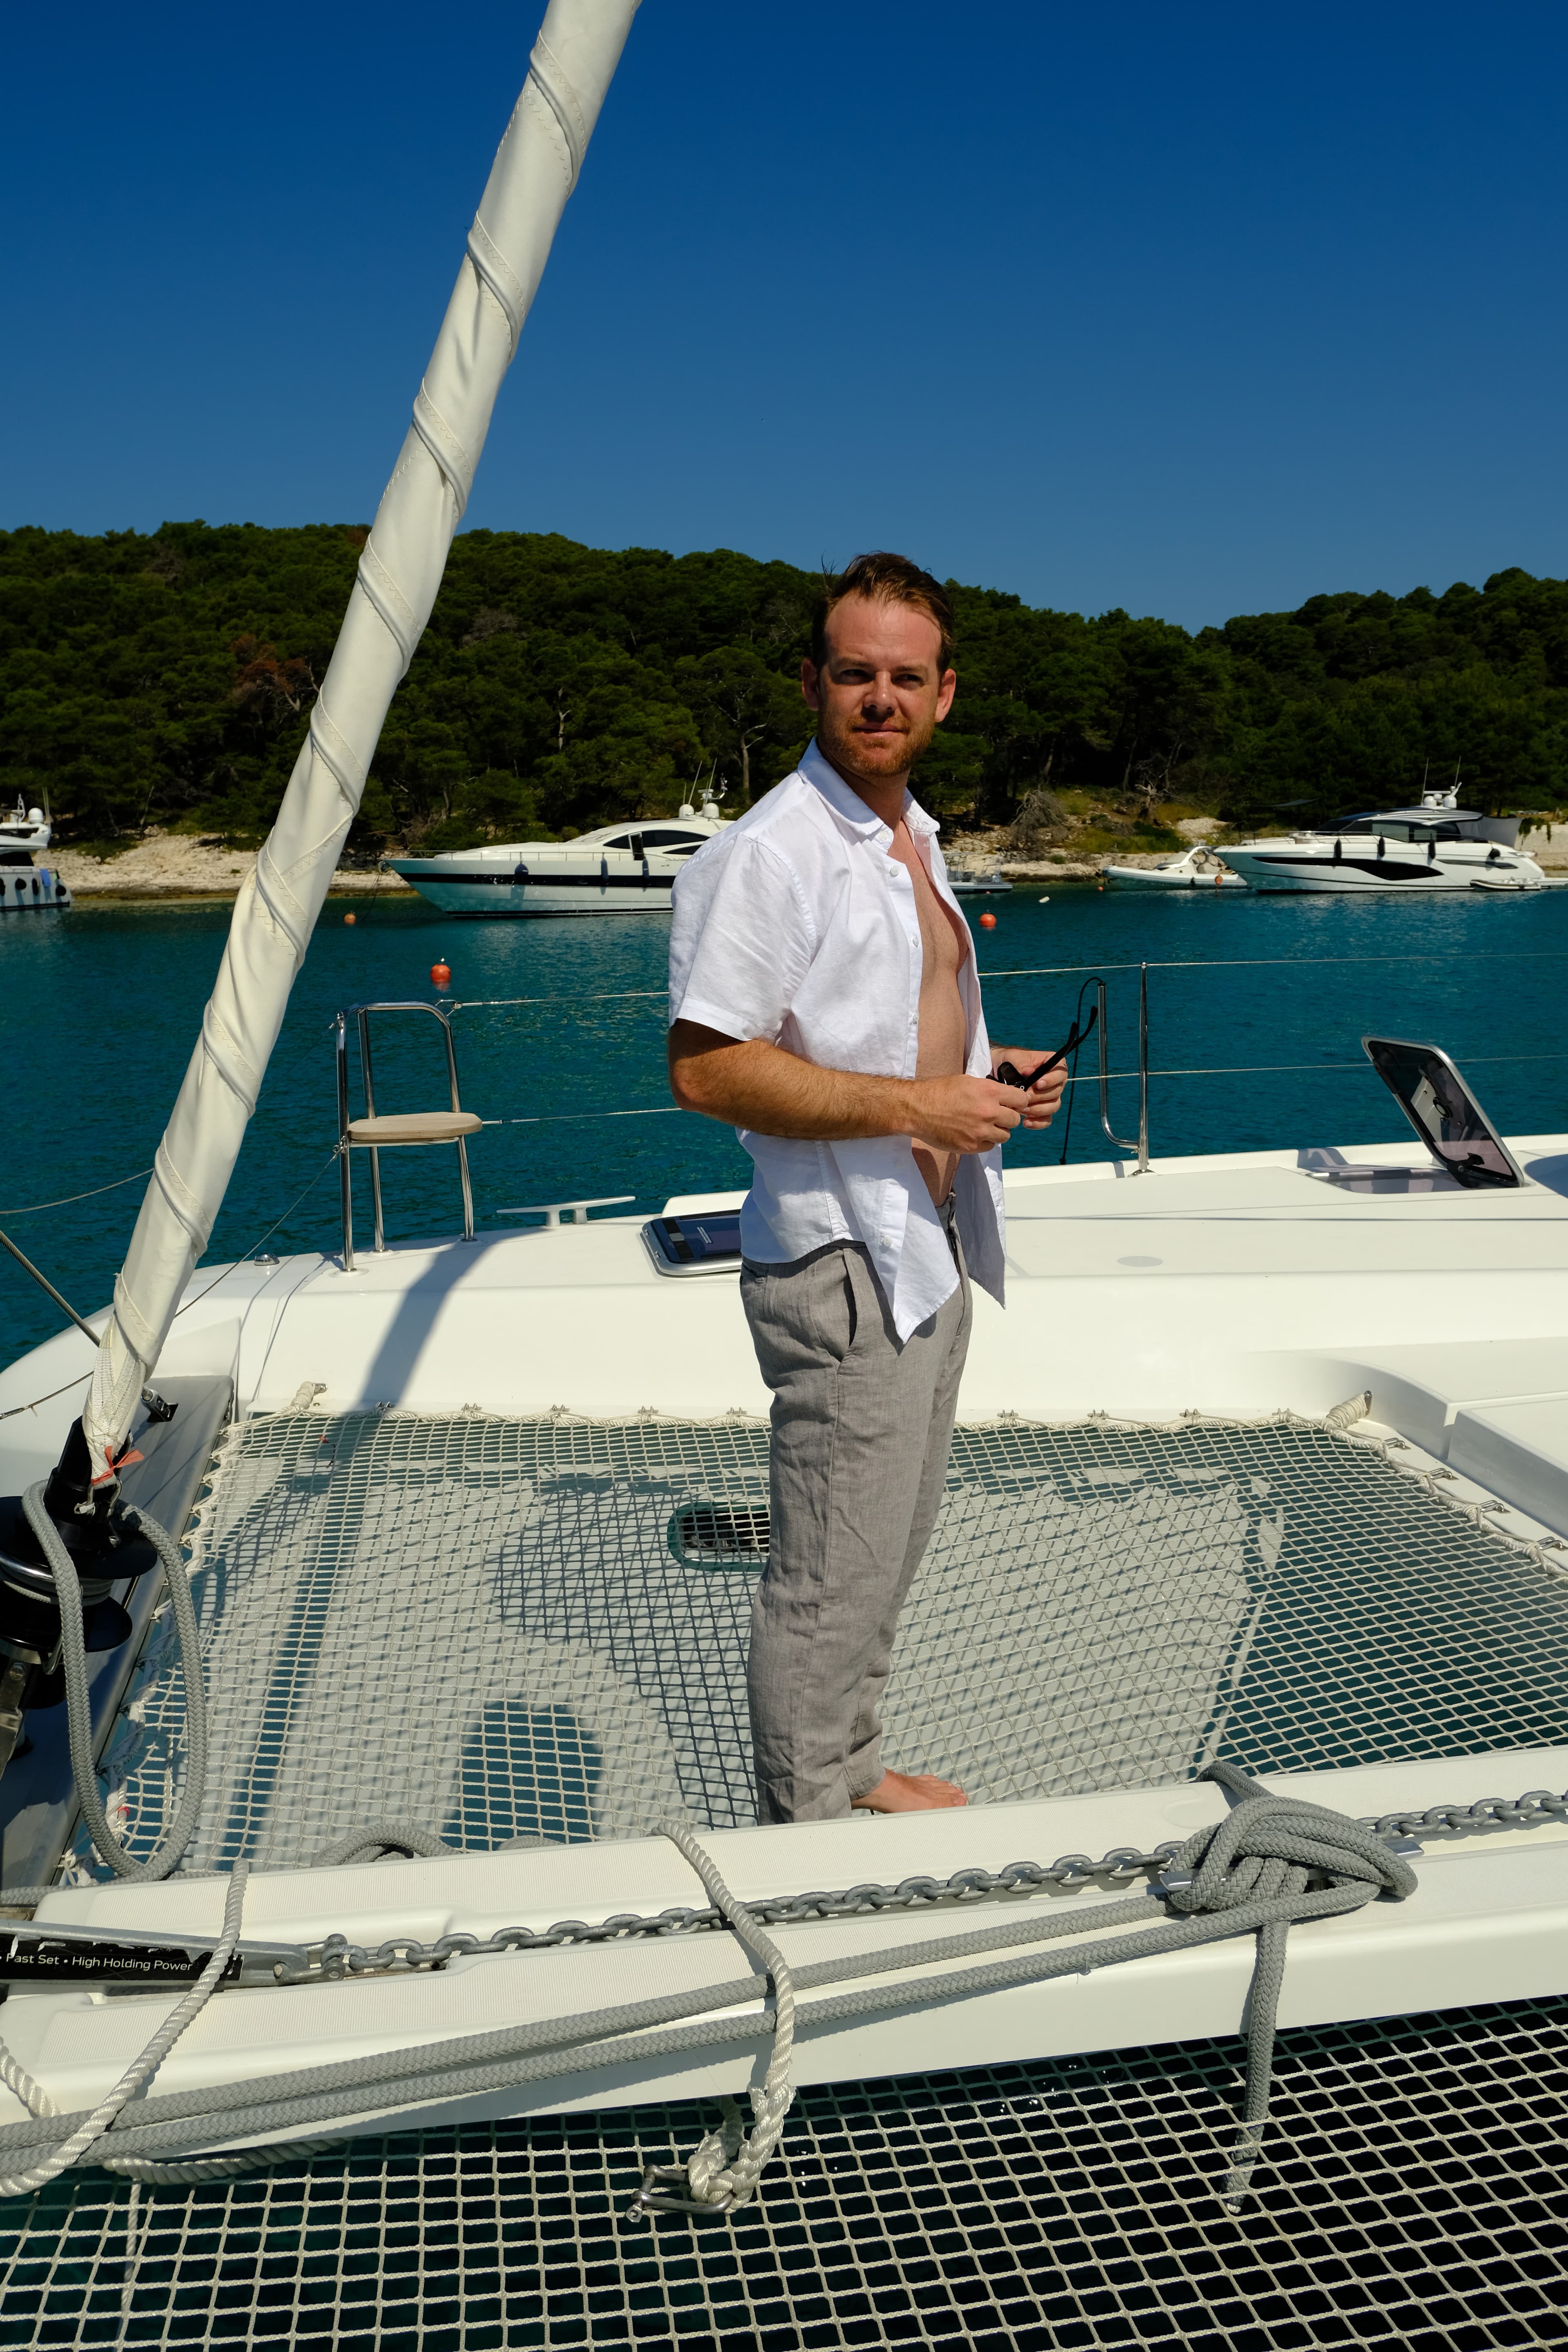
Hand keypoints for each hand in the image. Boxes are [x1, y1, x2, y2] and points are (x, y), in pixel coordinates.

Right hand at [905, 1072, 1025, 1152]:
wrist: (917, 1109)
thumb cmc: (940, 1091)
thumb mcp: (968, 1081)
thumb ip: (989, 1090)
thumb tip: (1006, 1098)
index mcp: (989, 1091)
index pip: (1021, 1099)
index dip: (1017, 1102)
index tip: (1012, 1103)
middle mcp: (988, 1112)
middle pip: (1015, 1120)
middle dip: (1007, 1117)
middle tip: (995, 1115)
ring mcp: (980, 1131)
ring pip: (1005, 1135)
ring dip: (998, 1131)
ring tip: (984, 1125)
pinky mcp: (971, 1146)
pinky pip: (990, 1146)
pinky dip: (985, 1141)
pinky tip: (974, 1133)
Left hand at [991, 1047, 1068, 1128]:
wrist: (997, 1074)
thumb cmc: (1008, 1062)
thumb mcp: (1012, 1057)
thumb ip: (1021, 1063)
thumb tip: (1029, 1072)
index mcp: (1052, 1065)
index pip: (1061, 1073)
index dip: (1052, 1080)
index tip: (1038, 1084)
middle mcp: (1054, 1082)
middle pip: (1056, 1092)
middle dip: (1040, 1097)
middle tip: (1025, 1098)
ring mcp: (1049, 1097)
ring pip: (1053, 1107)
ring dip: (1038, 1110)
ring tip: (1022, 1109)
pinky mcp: (1042, 1110)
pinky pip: (1046, 1120)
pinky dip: (1037, 1123)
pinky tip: (1026, 1122)